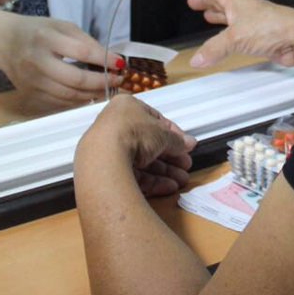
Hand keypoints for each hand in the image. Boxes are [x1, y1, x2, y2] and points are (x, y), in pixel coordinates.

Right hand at [0, 9, 123, 109]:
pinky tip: (90, 95)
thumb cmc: (37, 31)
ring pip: (69, 95)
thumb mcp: (61, 26)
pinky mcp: (30, 94)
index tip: (121, 63)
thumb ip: (85, 41)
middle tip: (117, 80)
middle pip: (76, 80)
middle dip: (102, 82)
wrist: (3, 42)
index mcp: (46, 38)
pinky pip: (60, 102)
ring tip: (108, 89)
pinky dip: (78, 101)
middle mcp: (37, 61)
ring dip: (93, 95)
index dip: (104, 60)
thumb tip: (110, 59)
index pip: (81, 51)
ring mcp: (32, 81)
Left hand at [80, 94, 196, 196]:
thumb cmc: (132, 133)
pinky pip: (134, 175)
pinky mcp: (108, 171)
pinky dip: (152, 181)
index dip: (172, 134)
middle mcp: (115, 127)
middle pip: (149, 144)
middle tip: (184, 164)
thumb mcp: (163, 134)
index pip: (154, 120)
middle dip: (170, 156)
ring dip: (165, 171)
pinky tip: (168, 186)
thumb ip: (177, 140)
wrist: (105, 156)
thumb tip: (188, 143)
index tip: (184, 144)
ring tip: (181, 179)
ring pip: (143, 162)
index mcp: (127, 108)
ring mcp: (110, 150)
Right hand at [180, 0, 293, 69]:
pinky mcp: (259, 36)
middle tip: (193, 0)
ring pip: (229, 15)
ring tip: (206, 15)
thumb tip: (197, 58)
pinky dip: (228, 35)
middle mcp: (243, 8)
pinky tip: (224, 41)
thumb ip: (214, 48)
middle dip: (205, 0)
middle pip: (220, 0)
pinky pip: (238, 33)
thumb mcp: (235, 37)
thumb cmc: (272, 28)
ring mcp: (252, 21)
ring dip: (217, 15)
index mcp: (235, 0)